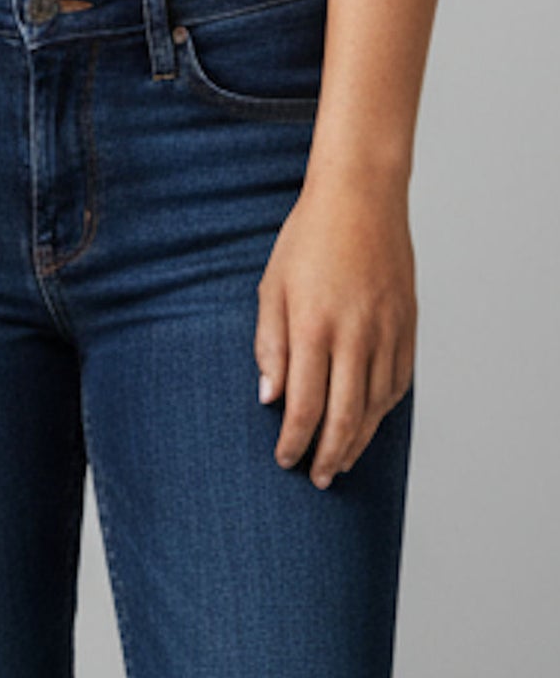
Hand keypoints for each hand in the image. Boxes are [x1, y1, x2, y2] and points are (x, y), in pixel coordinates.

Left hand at [255, 173, 415, 487]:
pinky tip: (369, 422)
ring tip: (340, 461)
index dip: (293, 440)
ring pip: (376, 407)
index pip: (304, 404)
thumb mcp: (273, 285)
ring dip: (358, 441)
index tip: (284, 459)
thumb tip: (269, 397)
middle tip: (316, 478)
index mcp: (314, 326)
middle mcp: (354, 336)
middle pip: (345, 417)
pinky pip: (398, 384)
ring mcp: (387, 334)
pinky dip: (383, 411)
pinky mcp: (408, 329)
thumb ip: (270, 343)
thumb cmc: (307, 239)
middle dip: (328, 455)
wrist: (361, 200)